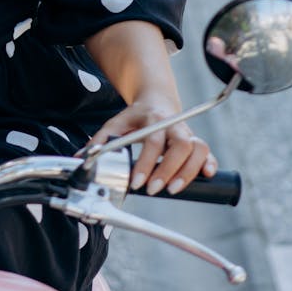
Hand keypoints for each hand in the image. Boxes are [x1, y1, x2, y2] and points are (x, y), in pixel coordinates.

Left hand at [86, 99, 216, 195]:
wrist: (156, 100)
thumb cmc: (135, 117)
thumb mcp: (115, 124)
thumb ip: (100, 141)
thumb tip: (81, 158)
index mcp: (153, 119)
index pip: (152, 142)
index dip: (146, 163)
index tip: (136, 183)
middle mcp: (173, 125)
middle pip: (180, 145)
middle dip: (168, 170)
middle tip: (154, 190)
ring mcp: (187, 133)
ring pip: (198, 148)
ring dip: (189, 171)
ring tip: (174, 189)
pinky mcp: (196, 142)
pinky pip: (209, 151)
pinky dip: (210, 163)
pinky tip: (208, 176)